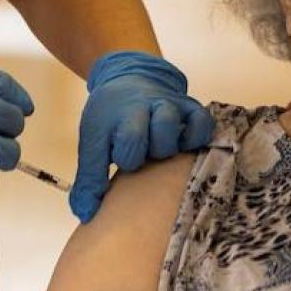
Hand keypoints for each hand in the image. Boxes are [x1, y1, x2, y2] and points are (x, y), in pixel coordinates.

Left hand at [70, 51, 214, 222]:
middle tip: (142, 154)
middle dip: (148, 154)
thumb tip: (86, 214)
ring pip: (176, 130)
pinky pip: (203, 123)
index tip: (119, 157)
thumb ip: (89, 178)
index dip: (126, 158)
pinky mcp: (191, 107)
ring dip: (168, 146)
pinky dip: (197, 137)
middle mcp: (147, 106)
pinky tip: (185, 145)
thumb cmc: (110, 115)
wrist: (129, 76)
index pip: (128, 145)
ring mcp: (171, 105)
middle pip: (156, 138)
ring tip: (160, 151)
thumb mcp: (93, 140)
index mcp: (119, 115)